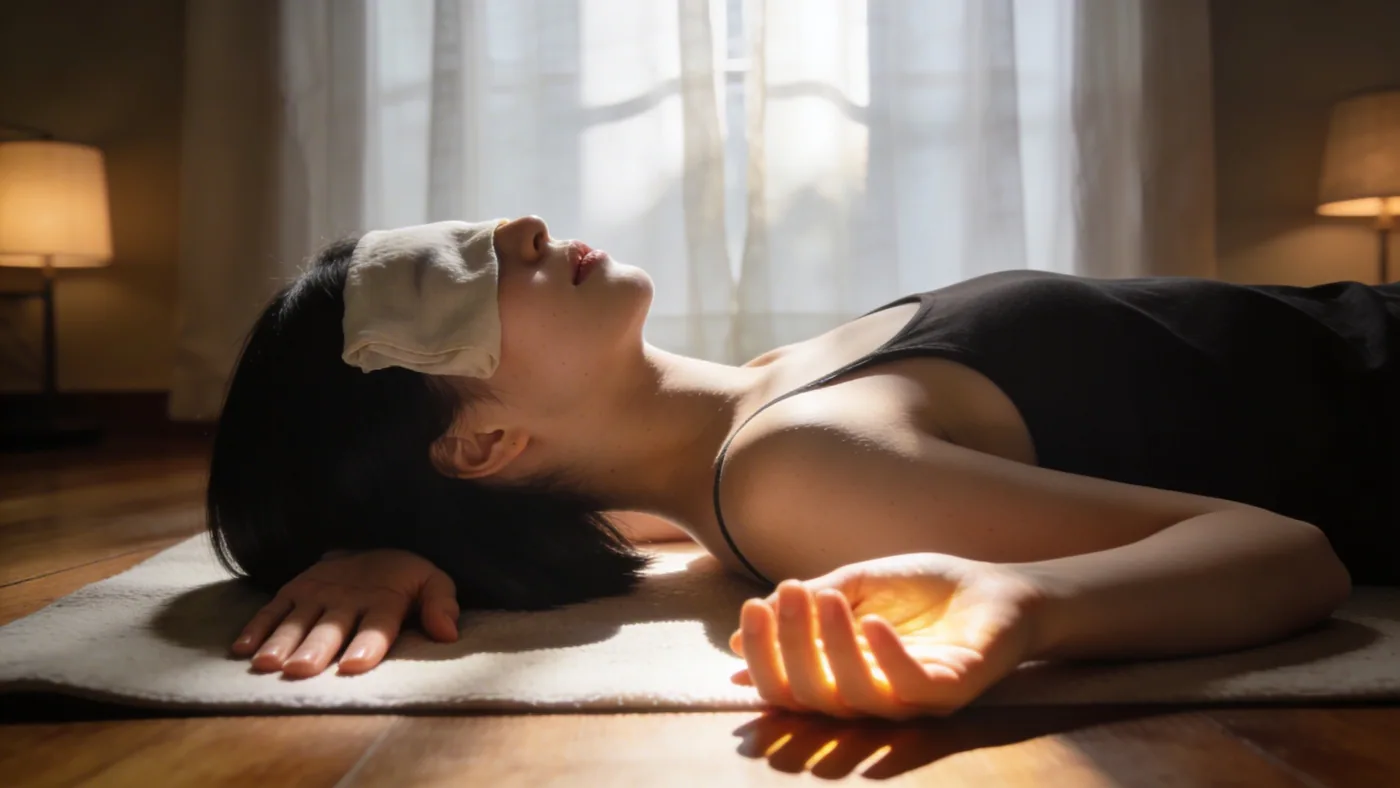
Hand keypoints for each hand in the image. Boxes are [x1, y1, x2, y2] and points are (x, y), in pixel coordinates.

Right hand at [230, 549, 459, 677]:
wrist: (370, 544)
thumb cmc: (403, 577)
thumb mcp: (431, 581)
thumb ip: (442, 603)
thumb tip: (448, 633)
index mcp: (383, 599)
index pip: (376, 625)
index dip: (367, 644)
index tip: (355, 665)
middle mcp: (346, 598)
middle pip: (330, 628)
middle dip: (315, 649)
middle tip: (300, 670)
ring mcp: (316, 593)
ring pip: (297, 621)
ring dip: (281, 642)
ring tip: (267, 664)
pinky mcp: (293, 590)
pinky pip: (272, 609)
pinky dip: (256, 628)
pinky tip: (241, 650)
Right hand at [728, 553, 1044, 719]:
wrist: (997, 587)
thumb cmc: (923, 591)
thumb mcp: (854, 586)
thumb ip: (807, 607)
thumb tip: (737, 639)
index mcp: (841, 680)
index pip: (787, 687)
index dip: (763, 655)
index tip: (752, 608)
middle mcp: (870, 699)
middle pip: (811, 698)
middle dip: (789, 646)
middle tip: (787, 595)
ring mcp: (910, 700)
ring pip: (854, 697)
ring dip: (832, 645)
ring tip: (827, 597)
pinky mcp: (951, 690)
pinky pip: (910, 687)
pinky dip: (886, 657)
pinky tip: (872, 622)